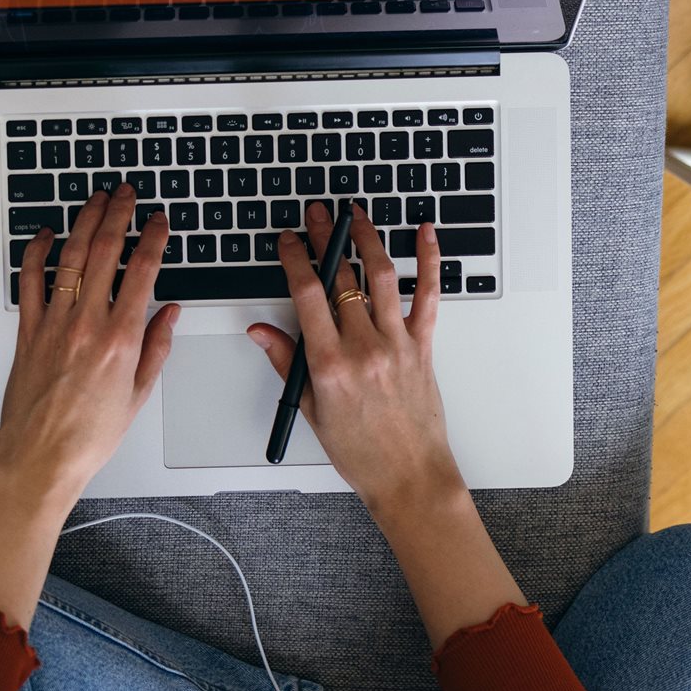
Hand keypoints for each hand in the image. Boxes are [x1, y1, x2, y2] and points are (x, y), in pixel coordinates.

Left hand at [0, 185, 178, 506]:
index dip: (154, 237)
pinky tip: (44, 235)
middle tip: (126, 194)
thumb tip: (169, 315)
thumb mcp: (139, 395)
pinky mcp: (28, 330)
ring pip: (69, 256)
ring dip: (84, 221)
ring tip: (94, 200)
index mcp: (121, 339)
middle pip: (104, 251)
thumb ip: (157, 348)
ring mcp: (54, 323)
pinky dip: (36, 251)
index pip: (143, 271)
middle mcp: (87, 324)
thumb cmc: (89, 435)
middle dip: (118, 214)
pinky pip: (29, 280)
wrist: (42, 456)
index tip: (159, 221)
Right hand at [246, 201, 462, 518]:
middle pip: (341, 278)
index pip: (306, 294)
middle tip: (317, 214)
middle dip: (325, 238)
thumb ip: (287, 362)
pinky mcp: (423, 347)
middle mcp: (364, 348)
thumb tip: (261, 331)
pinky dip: (429, 261)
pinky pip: (428, 296)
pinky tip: (426, 234)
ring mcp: (397, 343)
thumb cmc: (361, 452)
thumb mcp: (311, 409)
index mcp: (330, 364)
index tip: (288, 239)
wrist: (409, 476)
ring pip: (381, 276)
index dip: (294, 258)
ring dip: (368, 239)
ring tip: (356, 215)